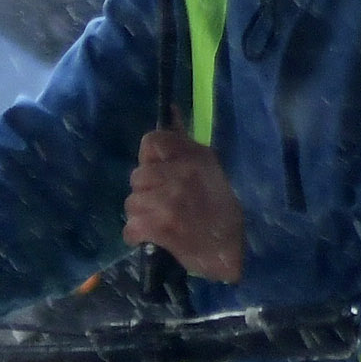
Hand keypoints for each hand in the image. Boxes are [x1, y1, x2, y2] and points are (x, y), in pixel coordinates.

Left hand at [125, 127, 243, 279]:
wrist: (230, 252)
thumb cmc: (219, 211)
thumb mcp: (209, 169)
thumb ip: (184, 143)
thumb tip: (170, 109)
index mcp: (195, 156)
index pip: (152, 141)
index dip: (150, 160)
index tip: (160, 174)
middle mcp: (181, 174)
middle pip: (137, 176)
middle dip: (145, 192)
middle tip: (163, 205)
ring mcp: (170, 200)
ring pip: (131, 202)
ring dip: (141, 215)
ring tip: (160, 223)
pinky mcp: (161, 226)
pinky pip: (130, 227)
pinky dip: (136, 236)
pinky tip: (152, 238)